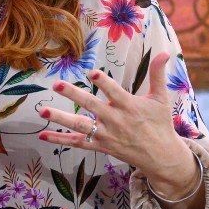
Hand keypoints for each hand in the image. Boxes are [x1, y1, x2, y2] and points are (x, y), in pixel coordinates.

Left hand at [37, 65, 197, 193]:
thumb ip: (158, 74)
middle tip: (58, 84)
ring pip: (80, 126)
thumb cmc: (159, 123)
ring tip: (43, 111)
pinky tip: (42, 135)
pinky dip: (60, 140)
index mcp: (130, 106)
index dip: (104, 82)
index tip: (92, 72)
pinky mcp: (101, 146)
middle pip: (92, 106)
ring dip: (60, 119)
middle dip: (74, 95)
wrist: (160, 156)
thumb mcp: (161, 98)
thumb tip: (165, 52)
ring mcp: (107, 135)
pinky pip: (78, 143)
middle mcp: (116, 120)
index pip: (115, 92)